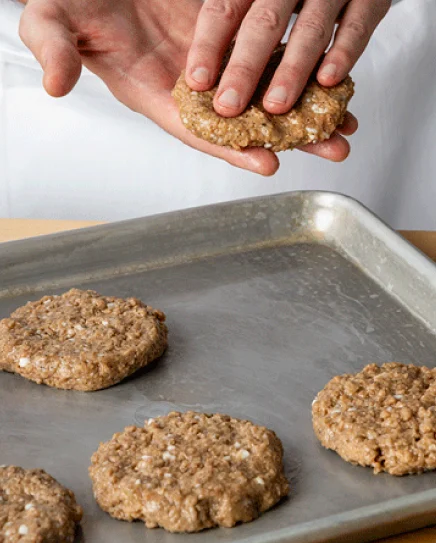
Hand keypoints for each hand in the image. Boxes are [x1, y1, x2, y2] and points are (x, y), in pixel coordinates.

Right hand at [18, 0, 357, 175]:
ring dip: (308, 108)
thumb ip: (56, 50)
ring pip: (266, 90)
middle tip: (333, 149)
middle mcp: (193, 85)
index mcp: (154, 93)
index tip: (267, 162)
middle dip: (290, 137)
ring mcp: (216, 61)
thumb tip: (54, 84)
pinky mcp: (231, 32)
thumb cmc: (72, 2)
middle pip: (247, 120)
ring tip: (347, 124)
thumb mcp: (53, 21)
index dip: (231, 148)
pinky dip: (301, 65)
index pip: (198, 129)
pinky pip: (271, 50)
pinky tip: (332, 75)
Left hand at [186, 0, 389, 116]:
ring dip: (292, 71)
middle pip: (263, 24)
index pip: (225, 9)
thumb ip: (237, 22)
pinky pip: (357, 26)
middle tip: (229, 106)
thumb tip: (199, 75)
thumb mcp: (259, 0)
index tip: (197, 82)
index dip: (209, 46)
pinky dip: (344, 54)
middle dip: (244, 69)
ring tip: (275, 106)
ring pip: (310, 29)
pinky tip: (327, 82)